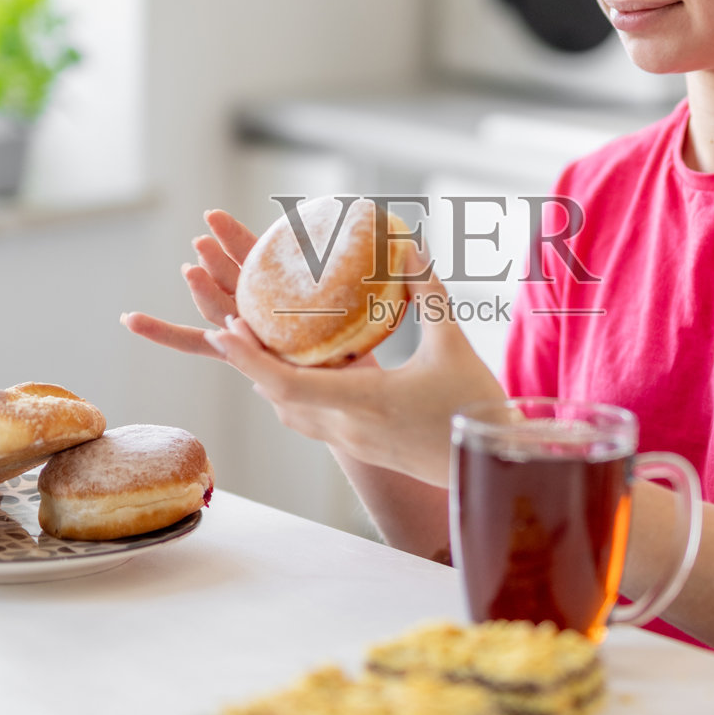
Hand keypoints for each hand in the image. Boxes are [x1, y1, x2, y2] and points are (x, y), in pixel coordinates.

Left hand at [122, 209, 505, 486]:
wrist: (491, 468)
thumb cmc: (476, 409)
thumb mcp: (454, 345)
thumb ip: (429, 294)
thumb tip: (411, 246)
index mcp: (362, 402)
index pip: (286, 383)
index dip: (249, 357)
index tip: (223, 328)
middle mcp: (347, 426)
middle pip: (277, 396)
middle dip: (247, 360)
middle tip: (227, 322)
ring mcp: (353, 441)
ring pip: (291, 410)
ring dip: (267, 378)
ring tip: (254, 341)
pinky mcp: (362, 446)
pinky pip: (311, 418)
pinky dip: (293, 392)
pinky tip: (300, 370)